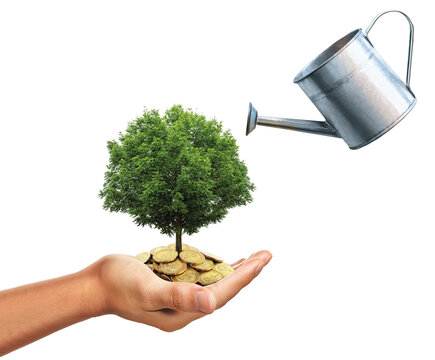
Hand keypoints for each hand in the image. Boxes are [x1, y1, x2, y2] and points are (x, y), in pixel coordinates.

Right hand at [84, 250, 271, 331]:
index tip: (261, 260)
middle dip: (246, 272)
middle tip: (265, 255)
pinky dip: (214, 267)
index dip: (243, 277)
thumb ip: (178, 297)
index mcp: (182, 313)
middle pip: (223, 289)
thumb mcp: (147, 290)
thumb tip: (210, 304)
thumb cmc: (118, 285)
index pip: (221, 295)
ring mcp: (178, 298)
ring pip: (214, 283)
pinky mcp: (172, 286)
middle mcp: (184, 308)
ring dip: (234, 270)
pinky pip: (200, 277)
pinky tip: (221, 261)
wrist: (96, 284)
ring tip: (253, 258)